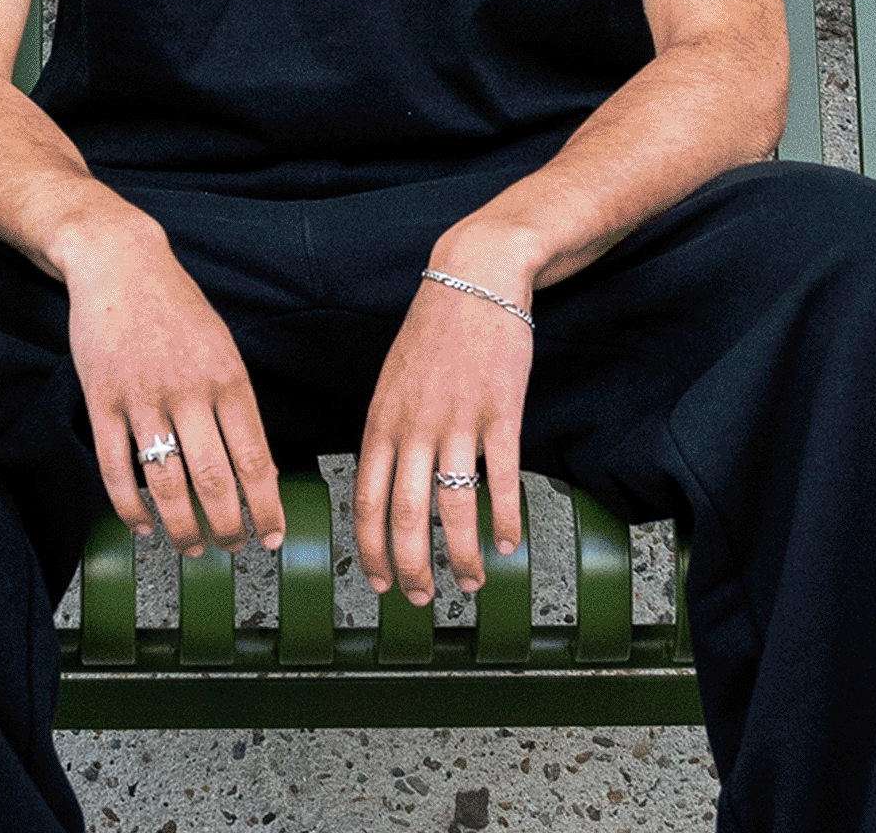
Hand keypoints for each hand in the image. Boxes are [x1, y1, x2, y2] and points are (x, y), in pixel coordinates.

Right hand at [65, 217, 285, 558]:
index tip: (273, 537)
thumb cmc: (177, 308)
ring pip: (166, 484)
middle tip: (232, 548)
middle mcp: (189, 391)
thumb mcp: (222, 348)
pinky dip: (130, 508)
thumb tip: (259, 470)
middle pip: (213, 480)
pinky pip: (116, 469)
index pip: (255, 458)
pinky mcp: (102, 402)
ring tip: (193, 547)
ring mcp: (142, 398)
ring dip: (182, 528)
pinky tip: (143, 526)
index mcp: (228, 378)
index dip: (265, 507)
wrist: (119, 263)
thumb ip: (238, 405)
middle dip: (227, 527)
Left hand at [353, 263, 533, 604]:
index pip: (365, 500)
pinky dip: (505, 519)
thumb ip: (388, 431)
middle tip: (421, 599)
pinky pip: (501, 478)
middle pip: (404, 514)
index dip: (371, 550)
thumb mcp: (393, 380)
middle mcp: (414, 426)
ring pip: (453, 506)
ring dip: (461, 555)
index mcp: (381, 420)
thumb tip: (382, 483)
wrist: (474, 278)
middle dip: (411, 567)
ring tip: (472, 582)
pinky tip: (510, 543)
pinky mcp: (500, 411)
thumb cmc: (434, 331)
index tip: (380, 582)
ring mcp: (458, 419)